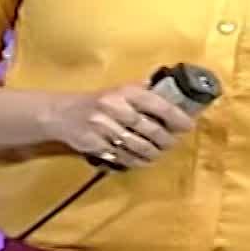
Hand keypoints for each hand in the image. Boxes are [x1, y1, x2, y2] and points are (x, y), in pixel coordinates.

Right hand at [38, 83, 198, 167]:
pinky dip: (137, 161)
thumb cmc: (96, 101)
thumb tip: (170, 91)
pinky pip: (123, 157)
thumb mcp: (118, 89)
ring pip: (139, 146)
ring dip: (154, 153)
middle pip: (150, 130)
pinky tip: (143, 161)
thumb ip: (142, 91)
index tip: (188, 125)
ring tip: (159, 153)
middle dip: (166, 140)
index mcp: (124, 92)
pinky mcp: (97, 145)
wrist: (61, 113)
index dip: (176, 117)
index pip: (157, 104)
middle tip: (173, 143)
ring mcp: (105, 128)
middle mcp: (116, 108)